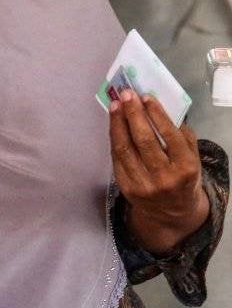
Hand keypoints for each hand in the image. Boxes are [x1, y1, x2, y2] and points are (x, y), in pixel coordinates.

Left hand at [109, 90, 209, 254]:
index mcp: (186, 168)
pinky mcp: (126, 187)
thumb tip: (159, 109)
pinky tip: (114, 123)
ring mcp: (143, 184)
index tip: (146, 96)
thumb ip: (182, 136)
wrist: (172, 213)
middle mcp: (164, 178)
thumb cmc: (184, 178)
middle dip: (133, 114)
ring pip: (125, 148)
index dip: (156, 114)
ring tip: (116, 105)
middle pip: (144, 140)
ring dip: (118, 123)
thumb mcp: (192, 159)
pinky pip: (117, 158)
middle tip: (126, 94)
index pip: (170, 136)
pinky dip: (114, 137)